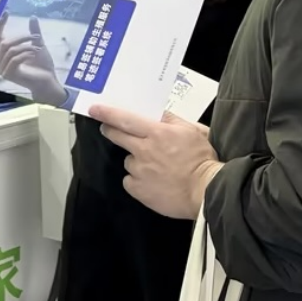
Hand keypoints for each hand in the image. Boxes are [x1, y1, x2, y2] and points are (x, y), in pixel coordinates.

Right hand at [0, 12, 67, 105]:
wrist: (48, 80)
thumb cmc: (42, 65)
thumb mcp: (38, 44)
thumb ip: (33, 32)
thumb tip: (32, 17)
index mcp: (3, 55)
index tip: (6, 11)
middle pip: (3, 42)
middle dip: (20, 37)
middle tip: (35, 36)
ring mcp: (2, 69)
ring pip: (9, 50)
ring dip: (25, 45)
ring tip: (38, 46)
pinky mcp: (8, 75)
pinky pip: (14, 58)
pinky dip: (26, 53)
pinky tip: (34, 53)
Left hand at [91, 105, 222, 219]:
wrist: (206, 191)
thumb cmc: (202, 160)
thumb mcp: (194, 131)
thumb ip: (173, 120)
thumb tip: (158, 113)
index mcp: (157, 133)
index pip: (126, 119)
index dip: (108, 113)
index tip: (95, 109)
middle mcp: (144, 150)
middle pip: (118, 136)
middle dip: (110, 130)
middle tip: (110, 129)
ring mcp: (139, 171)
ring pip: (128, 161)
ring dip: (136, 160)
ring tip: (155, 168)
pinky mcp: (137, 190)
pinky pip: (130, 180)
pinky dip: (138, 180)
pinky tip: (153, 182)